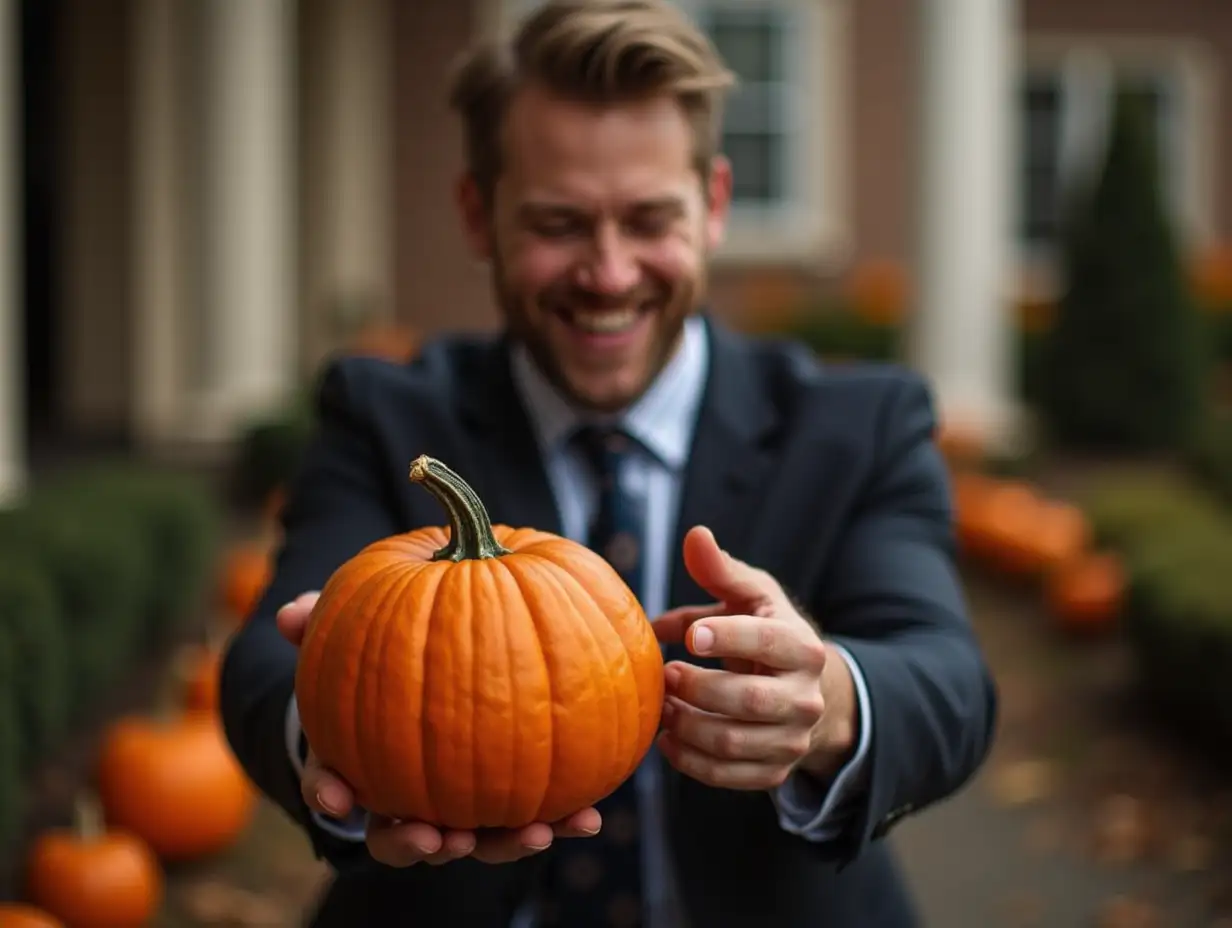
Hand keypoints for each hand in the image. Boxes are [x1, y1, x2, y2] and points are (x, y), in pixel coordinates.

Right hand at [277, 592, 602, 865]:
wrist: (429, 673)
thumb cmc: (381, 659)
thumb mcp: (350, 637)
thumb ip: (322, 623)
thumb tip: (291, 613)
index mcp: (356, 763)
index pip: (329, 785)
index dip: (328, 794)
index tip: (334, 799)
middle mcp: (404, 799)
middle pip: (403, 835)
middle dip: (419, 844)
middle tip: (439, 838)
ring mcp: (457, 806)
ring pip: (472, 839)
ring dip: (500, 845)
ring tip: (533, 835)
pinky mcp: (506, 802)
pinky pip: (530, 817)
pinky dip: (560, 820)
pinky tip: (589, 816)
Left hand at [652, 526, 857, 789]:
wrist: (804, 692)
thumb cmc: (766, 632)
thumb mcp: (752, 597)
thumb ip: (722, 569)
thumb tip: (695, 535)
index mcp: (803, 646)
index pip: (767, 642)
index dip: (729, 637)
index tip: (692, 636)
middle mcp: (805, 697)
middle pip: (748, 700)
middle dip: (698, 688)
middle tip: (667, 674)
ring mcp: (792, 739)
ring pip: (733, 742)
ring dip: (686, 725)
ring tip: (661, 705)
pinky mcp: (775, 770)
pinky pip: (728, 776)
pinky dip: (690, 761)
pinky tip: (666, 739)